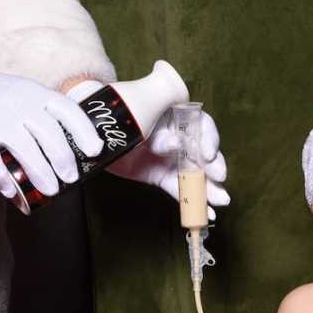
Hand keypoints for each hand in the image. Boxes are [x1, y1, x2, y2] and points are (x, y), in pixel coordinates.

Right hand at [0, 54, 103, 199]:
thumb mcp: (25, 94)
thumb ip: (46, 116)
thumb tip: (76, 153)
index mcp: (36, 94)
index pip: (67, 110)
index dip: (85, 130)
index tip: (95, 150)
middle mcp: (19, 105)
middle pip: (49, 134)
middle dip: (64, 159)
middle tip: (71, 178)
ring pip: (26, 150)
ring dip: (41, 174)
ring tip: (51, 191)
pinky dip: (4, 181)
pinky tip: (13, 193)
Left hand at [107, 108, 229, 222]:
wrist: (92, 127)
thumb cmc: (118, 108)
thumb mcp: (141, 100)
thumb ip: (164, 110)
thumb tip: (178, 141)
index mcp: (177, 114)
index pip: (202, 125)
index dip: (209, 139)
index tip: (209, 154)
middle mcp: (178, 136)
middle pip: (203, 152)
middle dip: (213, 167)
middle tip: (219, 179)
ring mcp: (169, 157)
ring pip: (194, 173)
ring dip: (209, 188)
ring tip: (221, 200)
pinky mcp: (159, 175)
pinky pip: (178, 189)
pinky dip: (190, 200)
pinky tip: (206, 212)